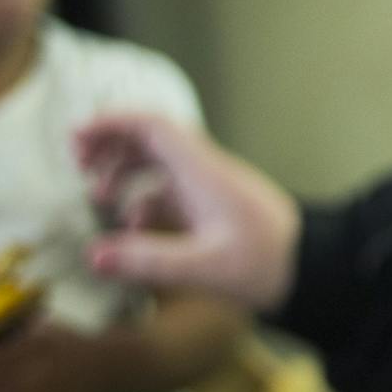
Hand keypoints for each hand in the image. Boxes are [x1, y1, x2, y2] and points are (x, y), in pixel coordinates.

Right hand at [74, 113, 300, 311]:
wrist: (315, 268)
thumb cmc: (268, 264)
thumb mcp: (204, 268)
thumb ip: (148, 261)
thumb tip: (94, 255)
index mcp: (204, 172)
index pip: (154, 126)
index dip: (112, 123)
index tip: (76, 136)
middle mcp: (206, 172)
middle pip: (152, 138)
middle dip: (111, 144)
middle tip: (77, 163)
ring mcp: (210, 189)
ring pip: (159, 164)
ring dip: (126, 172)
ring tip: (98, 196)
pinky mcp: (214, 208)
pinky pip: (172, 191)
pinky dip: (146, 200)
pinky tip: (134, 227)